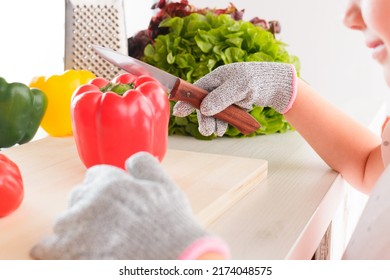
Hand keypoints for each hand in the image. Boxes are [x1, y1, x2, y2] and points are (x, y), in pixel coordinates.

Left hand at [30, 152, 228, 259]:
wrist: (173, 258)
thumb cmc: (172, 225)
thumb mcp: (165, 186)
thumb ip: (145, 165)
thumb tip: (130, 160)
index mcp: (112, 183)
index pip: (95, 175)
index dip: (104, 187)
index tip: (111, 199)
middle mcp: (91, 202)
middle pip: (78, 196)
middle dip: (89, 206)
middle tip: (105, 221)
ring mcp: (80, 230)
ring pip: (64, 221)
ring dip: (74, 227)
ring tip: (92, 238)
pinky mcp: (74, 254)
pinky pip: (49, 248)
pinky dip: (53, 249)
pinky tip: (65, 251)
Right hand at [173, 62, 296, 135]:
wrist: (275, 86)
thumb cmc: (257, 80)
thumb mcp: (239, 87)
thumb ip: (221, 97)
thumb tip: (204, 109)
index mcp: (217, 77)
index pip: (197, 89)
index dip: (187, 101)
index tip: (179, 112)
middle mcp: (218, 87)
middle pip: (204, 105)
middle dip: (204, 118)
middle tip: (206, 131)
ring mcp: (225, 97)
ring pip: (213, 113)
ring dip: (213, 123)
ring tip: (217, 132)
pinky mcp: (233, 105)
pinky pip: (223, 116)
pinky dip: (222, 123)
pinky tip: (223, 130)